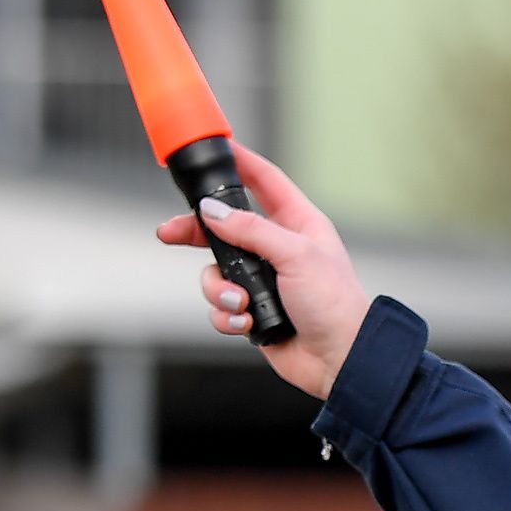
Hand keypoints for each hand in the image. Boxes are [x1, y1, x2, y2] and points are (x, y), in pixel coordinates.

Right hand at [155, 143, 371, 400]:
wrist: (341, 360)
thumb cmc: (335, 305)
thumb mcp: (296, 255)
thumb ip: (252, 230)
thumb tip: (212, 212)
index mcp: (297, 224)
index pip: (264, 181)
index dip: (239, 162)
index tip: (213, 149)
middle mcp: (277, 249)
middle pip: (223, 227)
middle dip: (195, 233)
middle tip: (169, 233)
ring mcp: (263, 280)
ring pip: (216, 272)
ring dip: (220, 290)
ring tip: (241, 304)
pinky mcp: (253, 311)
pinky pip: (221, 306)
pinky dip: (228, 316)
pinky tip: (247, 324)